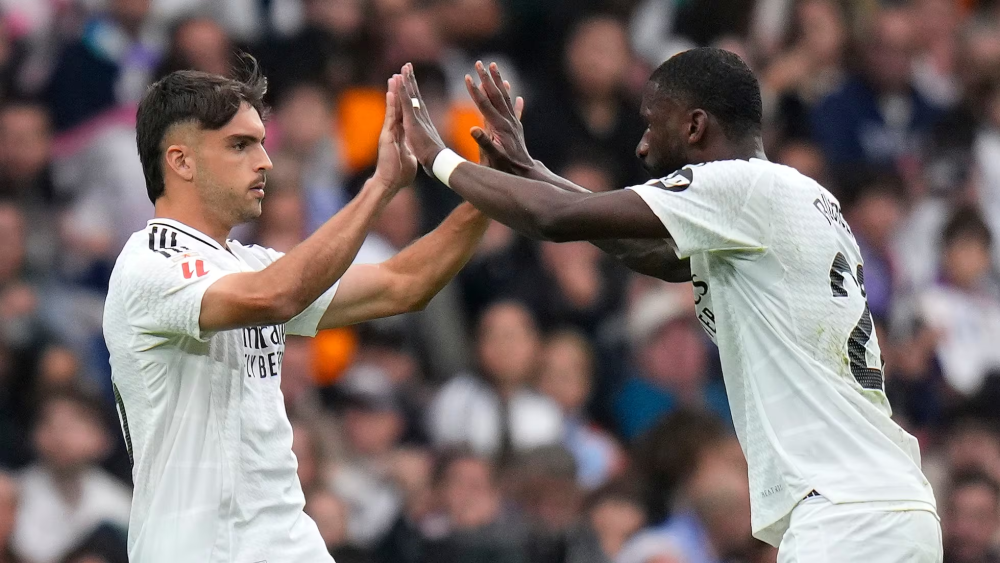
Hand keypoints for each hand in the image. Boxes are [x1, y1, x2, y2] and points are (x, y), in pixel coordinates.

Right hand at [372, 75, 418, 191]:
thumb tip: (413, 152)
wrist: (390, 182)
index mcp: (399, 134)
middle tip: (398, 75)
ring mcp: (389, 132)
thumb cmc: (399, 174)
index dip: (405, 101)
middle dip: (398, 91)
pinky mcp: (387, 135)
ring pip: (393, 108)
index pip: (403, 114)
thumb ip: (409, 152)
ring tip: (394, 77)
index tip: (407, 88)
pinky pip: (391, 116)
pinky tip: (392, 91)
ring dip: (394, 92)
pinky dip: (392, 103)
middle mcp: (393, 131)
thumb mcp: (408, 159)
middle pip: (397, 107)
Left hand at [399, 63, 447, 173]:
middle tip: (408, 66)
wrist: (437, 162)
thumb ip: (427, 142)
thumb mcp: (428, 147)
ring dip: (407, 80)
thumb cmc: (434, 159)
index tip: (410, 80)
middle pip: (415, 94)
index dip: (413, 92)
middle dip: (411, 80)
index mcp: (422, 123)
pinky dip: (403, 90)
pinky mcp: (413, 120)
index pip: (416, 104)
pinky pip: (407, 102)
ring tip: (405, 66)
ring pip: (411, 94)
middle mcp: (421, 117)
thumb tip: (430, 146)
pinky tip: (400, 80)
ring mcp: (417, 117)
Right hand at [465, 61, 531, 172]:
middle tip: (479, 63)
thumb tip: (473, 129)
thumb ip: (483, 144)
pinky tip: (518, 97)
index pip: (484, 104)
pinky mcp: (517, 129)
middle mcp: (507, 121)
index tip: (467, 76)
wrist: (524, 174)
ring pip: (505, 98)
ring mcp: (513, 124)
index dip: (475, 90)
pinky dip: (515, 102)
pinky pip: (515, 111)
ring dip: (499, 82)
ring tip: (495, 67)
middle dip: (486, 78)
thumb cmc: (506, 168)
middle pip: (495, 95)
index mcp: (499, 127)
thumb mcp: (492, 158)